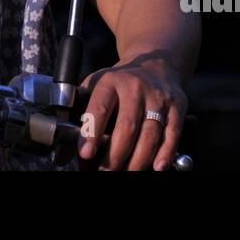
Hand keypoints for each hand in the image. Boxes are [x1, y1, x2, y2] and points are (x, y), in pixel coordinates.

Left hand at [76, 55, 186, 170]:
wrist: (155, 65)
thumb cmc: (119, 84)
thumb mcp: (96, 90)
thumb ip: (79, 120)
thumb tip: (62, 155)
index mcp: (110, 81)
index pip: (100, 107)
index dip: (92, 132)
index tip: (85, 153)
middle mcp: (135, 87)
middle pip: (127, 126)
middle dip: (115, 155)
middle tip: (105, 172)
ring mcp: (158, 97)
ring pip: (150, 134)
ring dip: (138, 161)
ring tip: (127, 174)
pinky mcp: (177, 107)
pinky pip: (172, 134)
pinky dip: (165, 154)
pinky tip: (157, 167)